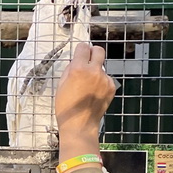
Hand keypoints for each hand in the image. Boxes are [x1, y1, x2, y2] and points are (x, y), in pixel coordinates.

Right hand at [55, 43, 116, 157]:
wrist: (80, 125)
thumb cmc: (66, 107)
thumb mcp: (61, 85)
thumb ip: (69, 70)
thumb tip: (76, 61)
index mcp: (78, 69)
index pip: (83, 47)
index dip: (80, 50)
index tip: (79, 55)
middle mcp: (94, 71)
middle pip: (98, 50)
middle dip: (93, 53)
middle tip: (88, 61)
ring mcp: (105, 79)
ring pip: (102, 67)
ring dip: (96, 71)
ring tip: (89, 86)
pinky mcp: (111, 87)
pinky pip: (107, 78)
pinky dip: (101, 83)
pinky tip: (94, 93)